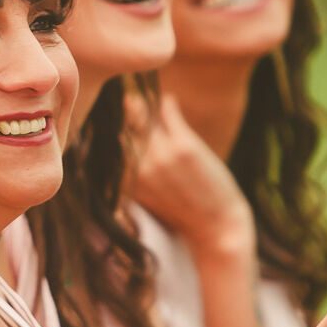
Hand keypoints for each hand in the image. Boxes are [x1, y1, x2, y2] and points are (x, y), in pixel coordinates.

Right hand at [124, 93, 254, 264]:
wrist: (218, 228)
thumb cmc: (183, 214)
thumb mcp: (148, 196)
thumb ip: (132, 171)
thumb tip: (119, 141)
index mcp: (127, 181)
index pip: (108, 142)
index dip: (110, 126)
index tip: (112, 114)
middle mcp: (139, 167)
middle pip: (122, 125)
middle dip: (123, 111)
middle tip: (128, 101)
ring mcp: (161, 155)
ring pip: (143, 116)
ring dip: (144, 105)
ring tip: (147, 98)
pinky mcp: (184, 146)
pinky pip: (168, 112)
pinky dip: (168, 104)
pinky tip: (169, 101)